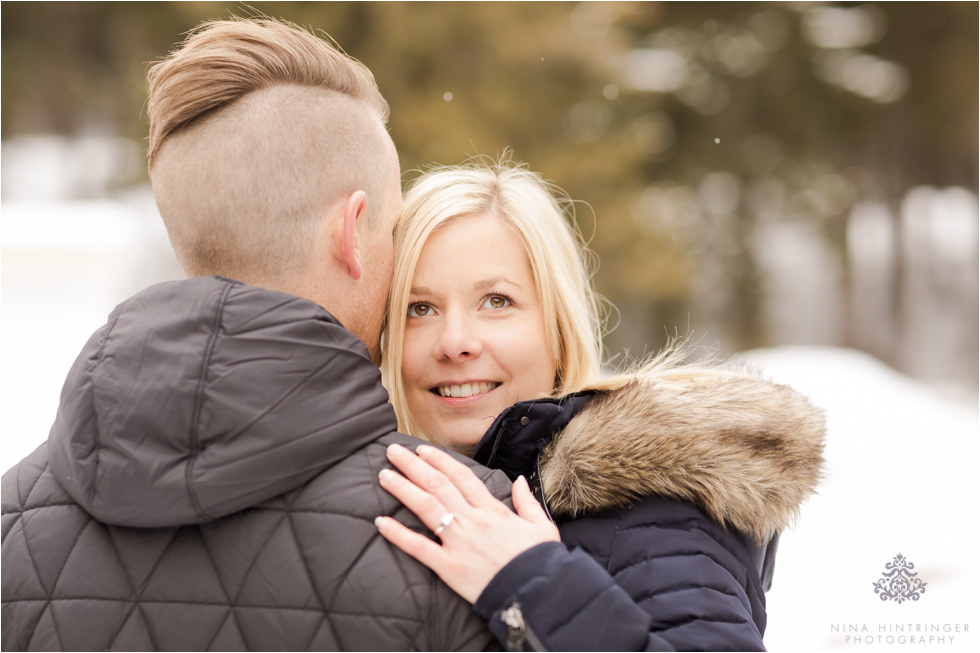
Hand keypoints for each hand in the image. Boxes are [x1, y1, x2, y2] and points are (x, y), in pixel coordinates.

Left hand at [375, 443, 560, 603]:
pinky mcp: (450, 567)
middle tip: (393, 452)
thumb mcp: (541, 526)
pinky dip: (399, 534)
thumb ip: (527, 501)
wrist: (540, 593)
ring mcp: (460, 542)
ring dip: (403, 488)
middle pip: (439, 485)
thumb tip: (520, 481)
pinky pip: (420, 548)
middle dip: (413, 465)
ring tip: (384, 475)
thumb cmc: (541, 562)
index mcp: (493, 510)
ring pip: (427, 507)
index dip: (439, 460)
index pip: (461, 477)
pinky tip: (381, 522)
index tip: (422, 449)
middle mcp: (474, 520)